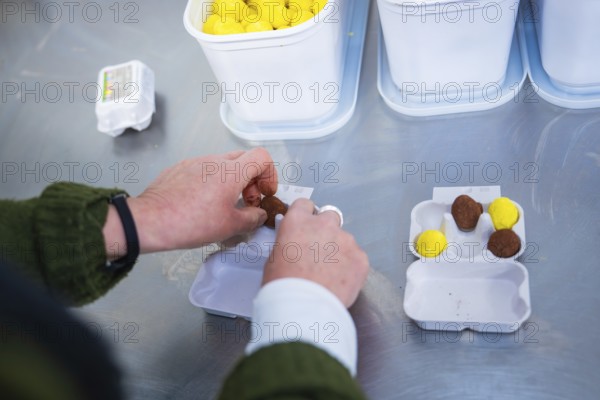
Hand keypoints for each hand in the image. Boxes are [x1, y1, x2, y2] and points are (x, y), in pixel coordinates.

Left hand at [104, 148, 276, 256]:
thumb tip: (259, 214)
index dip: (270, 174)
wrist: (150, 220)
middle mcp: (214, 160)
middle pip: (244, 159)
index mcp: (231, 172)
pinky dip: (212, 182)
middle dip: (251, 180)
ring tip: (224, 205)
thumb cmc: (191, 223)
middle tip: (247, 202)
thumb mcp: (230, 227)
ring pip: (223, 165)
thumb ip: (252, 218)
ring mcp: (195, 162)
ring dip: (231, 181)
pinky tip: (202, 203)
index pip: (262, 157)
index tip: (265, 193)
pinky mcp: (180, 168)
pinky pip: (204, 169)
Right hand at [262, 198, 369, 307]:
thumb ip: (290, 242)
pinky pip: (357, 258)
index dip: (306, 216)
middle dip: (327, 229)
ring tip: (330, 274)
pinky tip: (340, 282)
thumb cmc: (283, 285)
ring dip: (339, 251)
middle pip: (331, 216)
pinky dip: (351, 268)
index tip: (307, 225)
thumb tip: (297, 243)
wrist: (304, 306)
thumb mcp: (275, 256)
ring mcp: (345, 240)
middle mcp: (324, 224)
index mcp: (298, 221)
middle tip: (321, 250)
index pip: (305, 205)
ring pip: (345, 240)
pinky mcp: (360, 257)